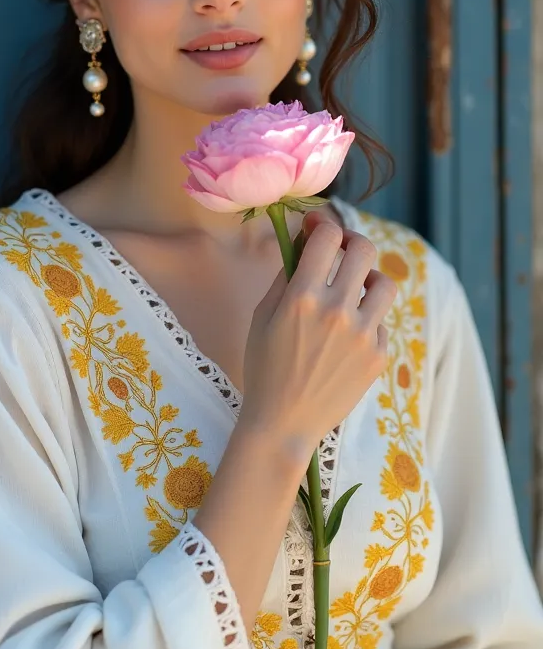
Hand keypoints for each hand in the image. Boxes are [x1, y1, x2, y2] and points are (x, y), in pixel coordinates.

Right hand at [240, 210, 396, 463]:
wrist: (284, 423)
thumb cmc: (264, 367)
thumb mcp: (263, 316)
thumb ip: (286, 276)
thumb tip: (305, 243)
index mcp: (303, 298)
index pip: (327, 237)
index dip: (323, 224)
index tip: (317, 228)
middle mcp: (338, 311)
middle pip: (364, 250)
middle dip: (351, 242)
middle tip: (342, 250)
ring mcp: (363, 335)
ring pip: (384, 284)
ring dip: (368, 279)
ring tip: (354, 290)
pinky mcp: (378, 356)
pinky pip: (381, 322)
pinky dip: (367, 320)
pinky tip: (347, 337)